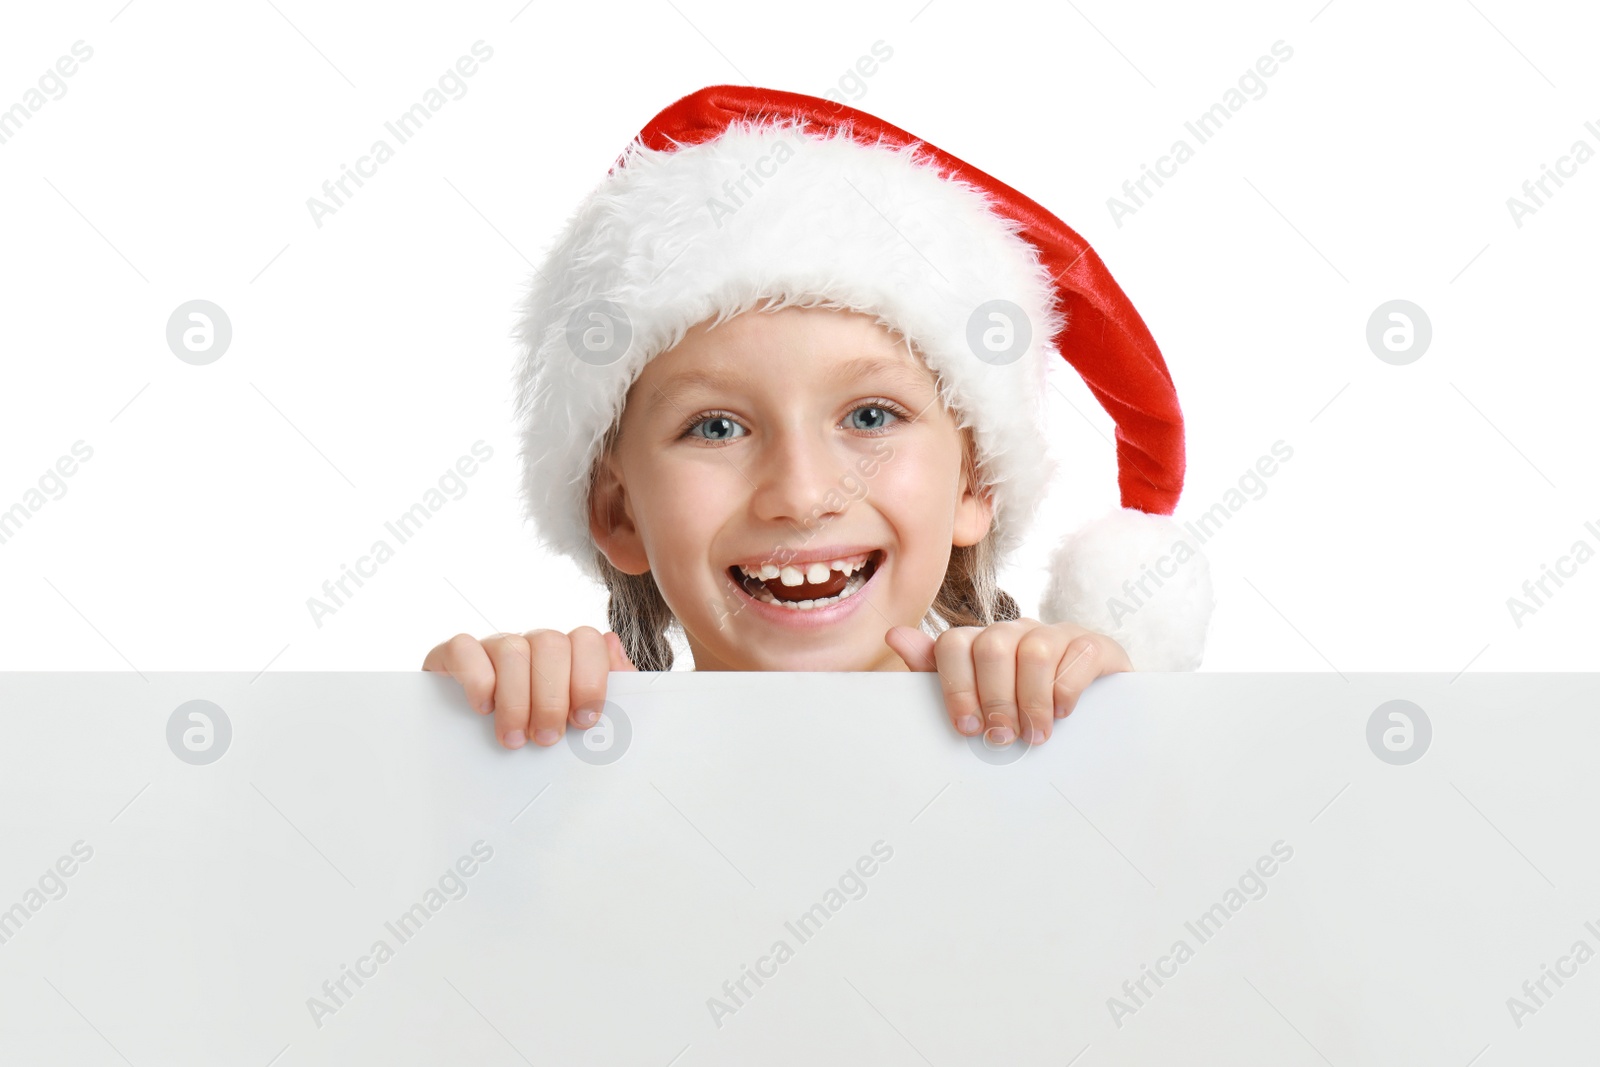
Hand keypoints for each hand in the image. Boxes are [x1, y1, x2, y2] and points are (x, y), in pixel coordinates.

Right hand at [422, 627, 636, 748]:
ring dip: (516, 700)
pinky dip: (476, 679)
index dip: (589, 679)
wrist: (477, 755)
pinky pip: (464, 648)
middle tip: (546, 738)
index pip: (586, 639)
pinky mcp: (454, 657)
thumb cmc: (540, 733)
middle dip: (552, 698)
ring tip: (514, 739)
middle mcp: (532, 644)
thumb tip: (612, 644)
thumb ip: (612, 686)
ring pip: (511, 648)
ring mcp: (493, 646)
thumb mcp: (581, 718)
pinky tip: (483, 708)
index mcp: (567, 654)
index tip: (584, 721)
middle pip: (550, 643)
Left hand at [884, 619, 1131, 744]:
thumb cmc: (1023, 707)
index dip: (956, 688)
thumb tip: (894, 635)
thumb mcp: (978, 697)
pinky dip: (1066, 689)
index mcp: (981, 642)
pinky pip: (1078, 655)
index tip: (967, 728)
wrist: (1093, 711)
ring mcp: (1056, 633)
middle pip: (992, 646)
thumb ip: (936, 672)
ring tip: (1035, 734)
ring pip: (1034, 650)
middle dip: (994, 699)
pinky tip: (1063, 713)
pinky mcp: (1093, 644)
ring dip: (1032, 700)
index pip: (953, 644)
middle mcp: (1016, 631)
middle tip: (1002, 737)